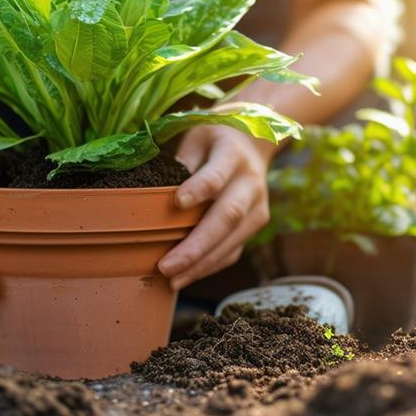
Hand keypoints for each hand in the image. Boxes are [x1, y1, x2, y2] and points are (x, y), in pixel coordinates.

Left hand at [158, 126, 275, 289]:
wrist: (256, 142)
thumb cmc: (216, 139)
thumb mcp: (197, 135)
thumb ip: (183, 160)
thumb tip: (158, 192)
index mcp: (233, 156)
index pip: (217, 176)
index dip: (199, 189)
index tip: (176, 203)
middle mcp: (250, 184)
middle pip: (227, 218)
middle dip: (196, 246)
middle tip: (166, 266)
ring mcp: (257, 208)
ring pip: (232, 241)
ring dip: (201, 264)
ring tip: (172, 280)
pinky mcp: (255, 225)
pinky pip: (233, 250)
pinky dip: (210, 266)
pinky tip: (186, 276)